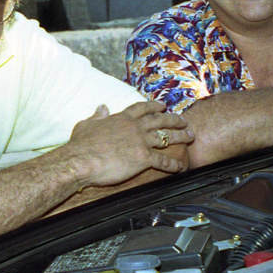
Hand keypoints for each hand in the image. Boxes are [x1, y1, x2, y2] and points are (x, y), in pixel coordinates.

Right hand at [67, 101, 194, 185]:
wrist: (81, 160)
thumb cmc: (81, 144)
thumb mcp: (86, 124)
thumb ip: (97, 115)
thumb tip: (102, 106)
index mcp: (122, 118)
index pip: (142, 108)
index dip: (154, 106)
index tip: (163, 105)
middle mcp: (135, 127)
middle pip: (160, 120)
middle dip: (174, 120)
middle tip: (184, 121)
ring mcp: (140, 141)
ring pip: (166, 137)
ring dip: (180, 137)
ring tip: (190, 137)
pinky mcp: (143, 158)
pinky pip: (162, 160)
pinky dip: (173, 164)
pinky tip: (180, 167)